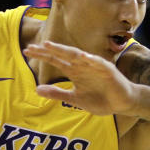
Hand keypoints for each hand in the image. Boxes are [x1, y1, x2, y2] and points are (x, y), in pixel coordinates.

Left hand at [23, 41, 139, 115]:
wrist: (121, 104)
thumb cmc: (100, 100)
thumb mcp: (74, 99)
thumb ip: (57, 93)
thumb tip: (36, 89)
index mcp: (74, 71)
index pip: (55, 60)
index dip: (42, 55)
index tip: (27, 51)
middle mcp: (82, 66)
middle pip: (63, 55)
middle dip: (48, 50)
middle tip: (34, 46)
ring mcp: (94, 66)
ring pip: (77, 56)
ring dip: (64, 50)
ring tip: (50, 45)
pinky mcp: (107, 70)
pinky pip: (98, 63)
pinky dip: (90, 60)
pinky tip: (82, 57)